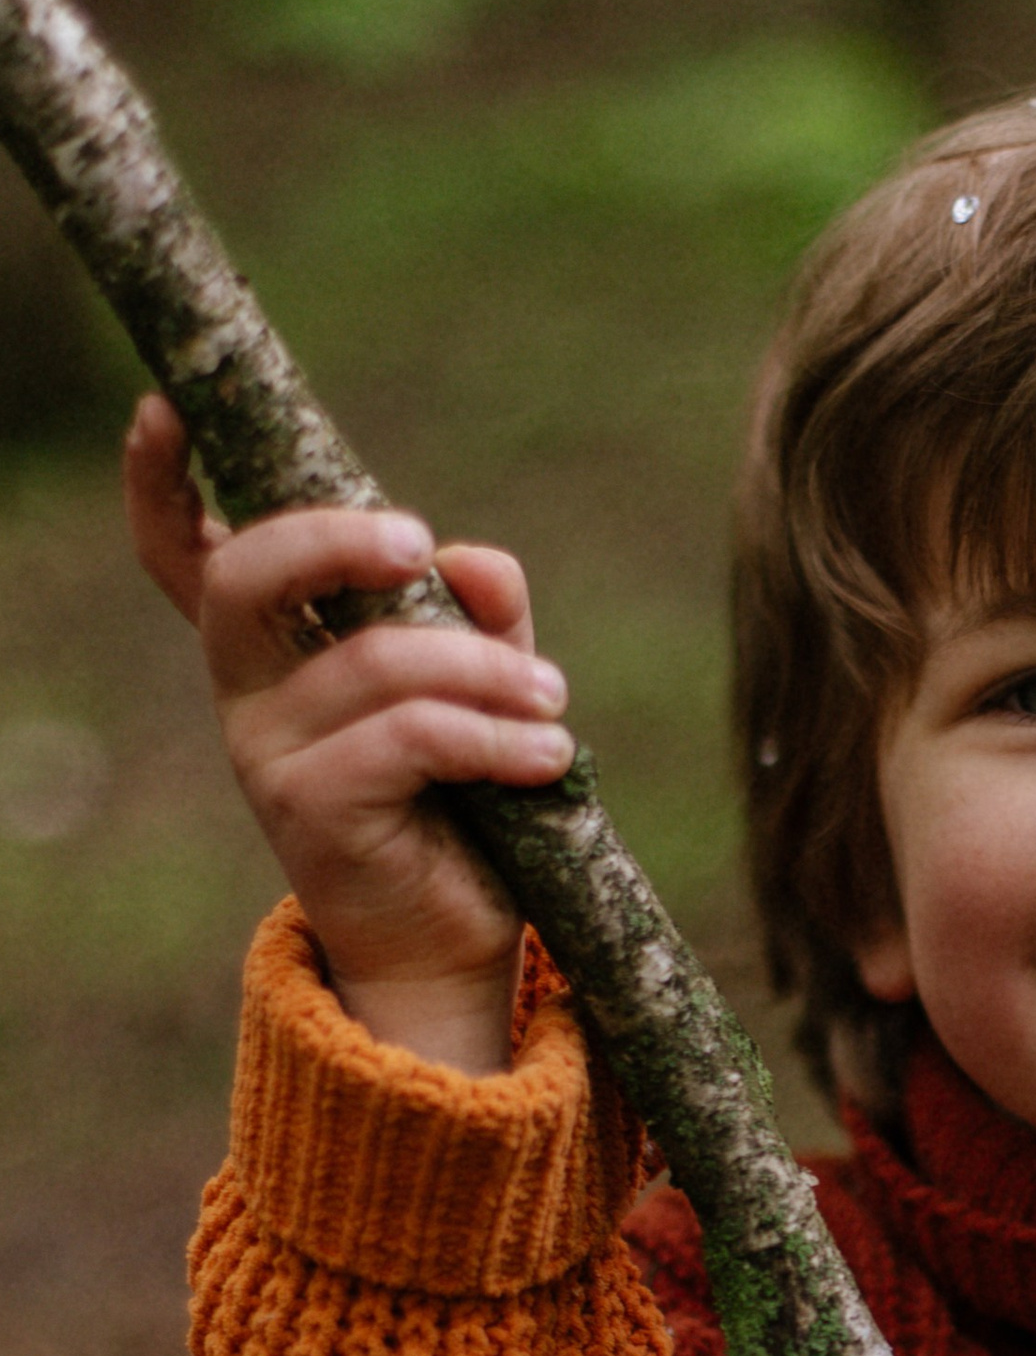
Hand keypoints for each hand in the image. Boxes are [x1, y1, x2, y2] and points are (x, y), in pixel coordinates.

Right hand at [122, 392, 575, 1073]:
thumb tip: (474, 561)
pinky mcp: (313, 808)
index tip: (168, 408)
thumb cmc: (466, 807)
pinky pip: (411, 737)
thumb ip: (479, 619)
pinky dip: (494, 737)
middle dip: (338, 539)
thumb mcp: (480, 691)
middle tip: (423, 546)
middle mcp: (249, 690)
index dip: (163, 483)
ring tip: (553, 705)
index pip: (187, 556)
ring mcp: (269, 751)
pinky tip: (548, 756)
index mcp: (274, 650)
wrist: (454, 946)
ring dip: (486, 672)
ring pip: (376, 660)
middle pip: (250, 575)